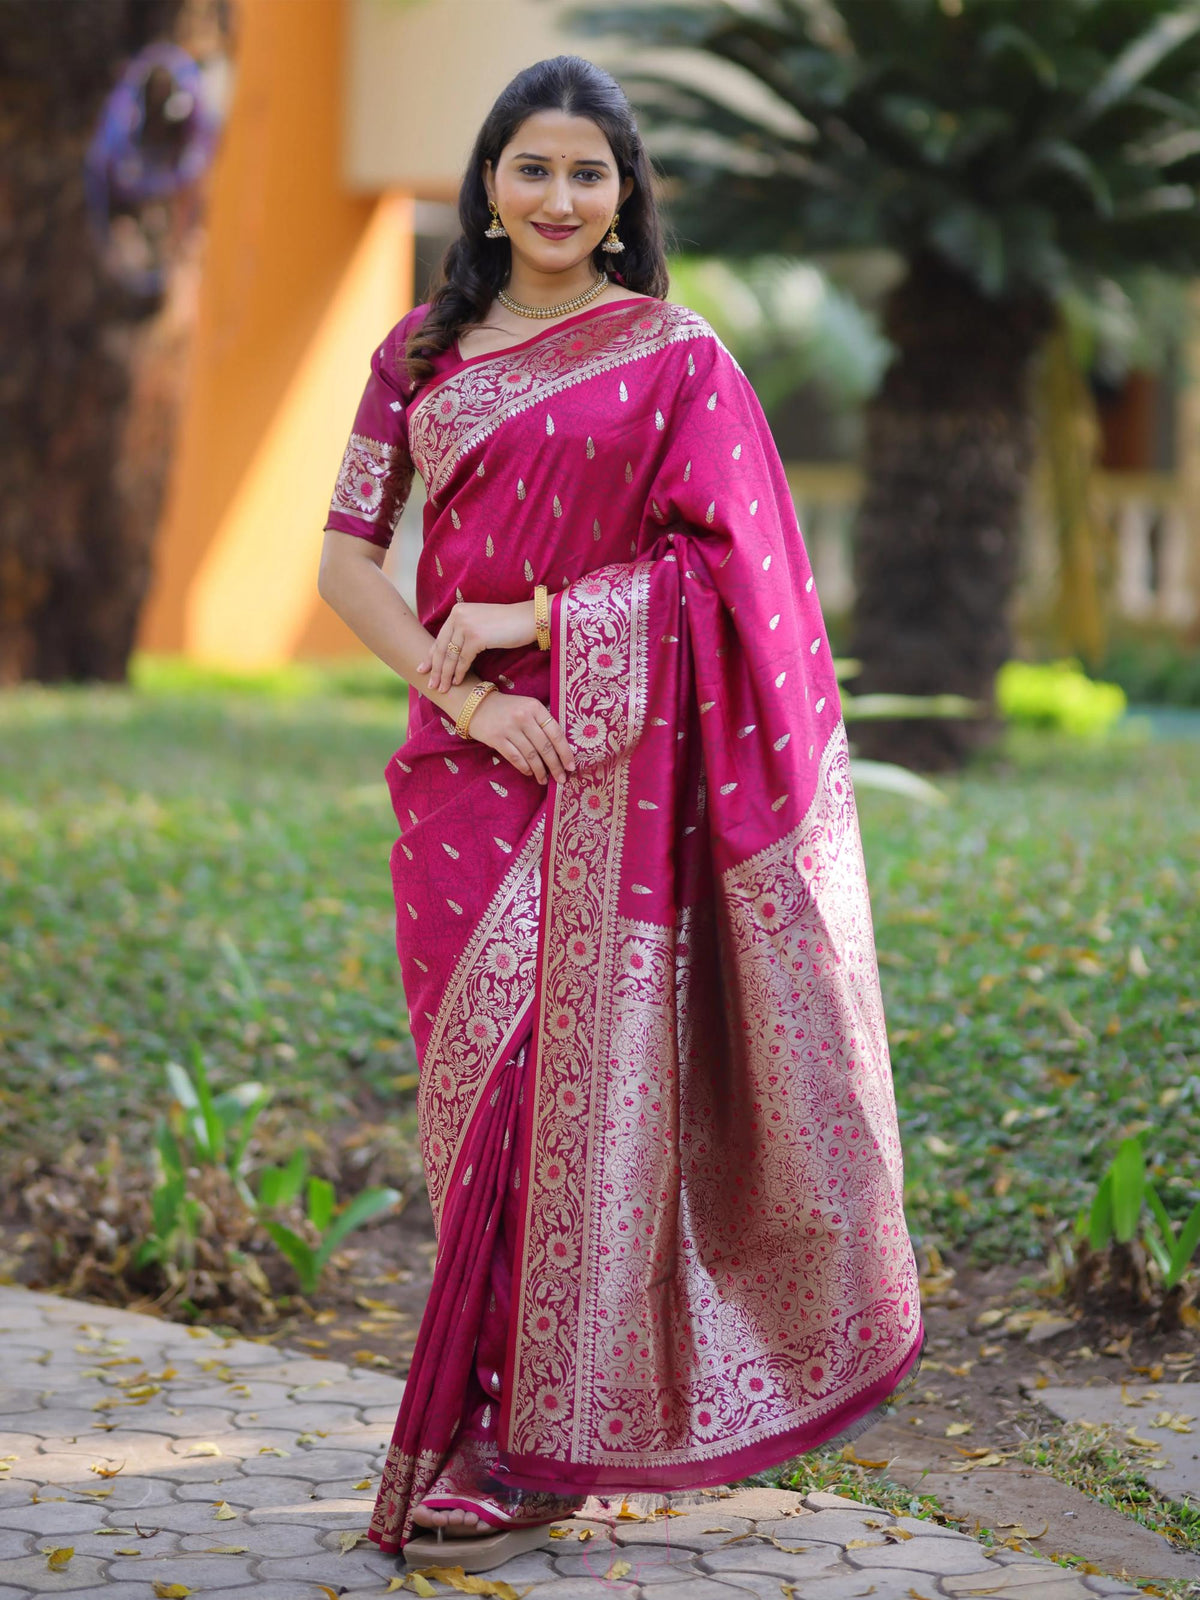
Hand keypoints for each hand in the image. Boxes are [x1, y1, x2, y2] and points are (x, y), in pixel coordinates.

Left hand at [418, 600, 536, 693]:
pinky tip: (457, 683)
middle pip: (443, 648)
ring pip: (451, 656)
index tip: (423, 669)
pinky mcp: (476, 637)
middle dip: (436, 670)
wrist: (528, 619)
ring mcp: (466, 625)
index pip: (440, 638)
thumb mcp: (480, 623)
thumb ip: (464, 631)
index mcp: (457, 611)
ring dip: (446, 675)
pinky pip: (464, 660)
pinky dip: (460, 673)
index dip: (431, 656)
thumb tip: (451, 652)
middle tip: (430, 685)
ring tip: (442, 689)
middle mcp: (458, 616)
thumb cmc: (507, 624)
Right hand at [465, 692, 574, 783]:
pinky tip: (530, 773)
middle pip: (544, 747)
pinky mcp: (496, 739)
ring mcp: (509, 728)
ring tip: (544, 780)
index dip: (565, 752)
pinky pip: (515, 758)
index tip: (571, 766)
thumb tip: (560, 750)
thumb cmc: (508, 709)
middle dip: (555, 766)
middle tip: (562, 779)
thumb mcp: (527, 708)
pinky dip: (525, 768)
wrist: (477, 706)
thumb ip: (542, 723)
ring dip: (540, 771)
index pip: (556, 733)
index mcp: (535, 707)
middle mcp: (523, 717)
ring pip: (531, 755)